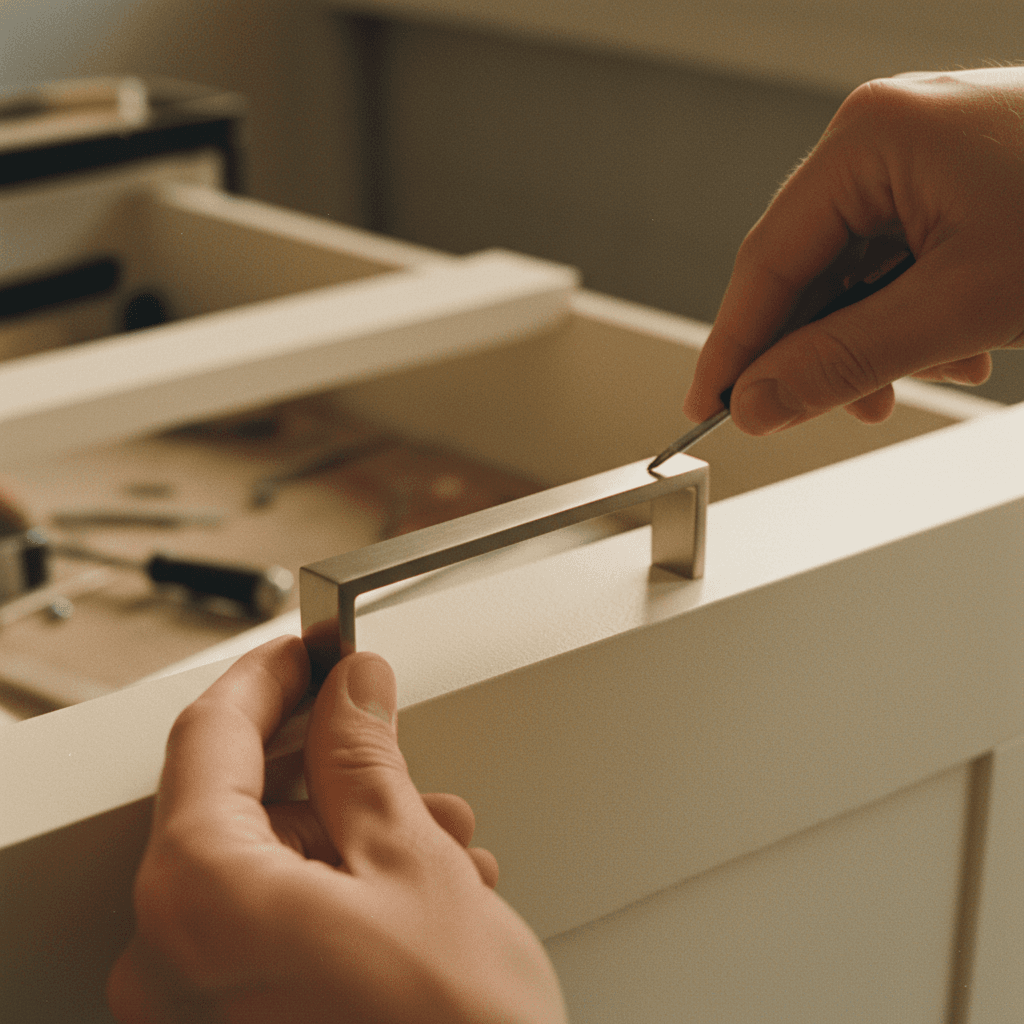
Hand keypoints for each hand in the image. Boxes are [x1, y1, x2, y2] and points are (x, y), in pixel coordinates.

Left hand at [106, 636, 566, 1023]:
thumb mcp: (411, 860)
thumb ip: (363, 753)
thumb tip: (351, 687)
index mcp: (195, 897)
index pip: (207, 736)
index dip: (268, 675)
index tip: (310, 646)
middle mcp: (169, 959)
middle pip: (235, 802)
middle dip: (327, 761)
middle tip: (383, 727)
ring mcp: (196, 1005)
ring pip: (263, 861)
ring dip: (346, 827)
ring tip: (437, 827)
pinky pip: (270, 921)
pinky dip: (335, 884)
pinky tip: (412, 882)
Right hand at [684, 67, 1023, 433]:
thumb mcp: (962, 307)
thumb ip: (845, 362)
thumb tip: (757, 405)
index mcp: (869, 137)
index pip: (768, 260)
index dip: (734, 344)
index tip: (709, 406)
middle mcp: (883, 134)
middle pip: (808, 268)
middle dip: (820, 349)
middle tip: (822, 412)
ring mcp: (920, 152)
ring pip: (855, 272)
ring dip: (875, 341)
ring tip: (921, 379)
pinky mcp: (954, 177)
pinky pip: (899, 259)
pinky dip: (913, 315)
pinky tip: (955, 348)